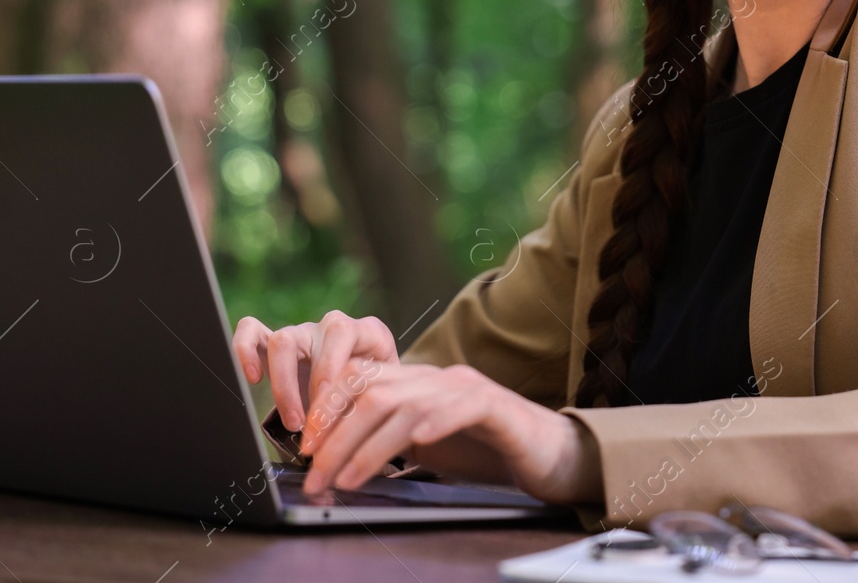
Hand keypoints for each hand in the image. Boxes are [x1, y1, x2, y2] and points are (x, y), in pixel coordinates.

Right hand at [231, 310, 398, 431]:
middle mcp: (333, 327)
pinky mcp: (277, 344)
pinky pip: (252, 331)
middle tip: (306, 425)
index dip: (329, 371)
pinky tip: (253, 378)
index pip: (341, 334)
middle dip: (302, 387)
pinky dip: (245, 350)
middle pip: (308, 339)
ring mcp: (305, 333)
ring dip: (281, 385)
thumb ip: (372, 405)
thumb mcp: (387, 396)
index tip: (326, 409)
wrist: (379, 391)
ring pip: (281, 340)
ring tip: (291, 419)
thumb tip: (350, 438)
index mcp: (366, 331)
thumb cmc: (384, 395)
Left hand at [296, 360, 601, 504]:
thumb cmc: (488, 456)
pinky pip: (461, 407)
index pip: (362, 382)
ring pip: (407, 405)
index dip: (328, 410)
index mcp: (419, 384)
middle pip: (375, 394)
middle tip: (314, 473)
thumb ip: (389, 449)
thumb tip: (335, 470)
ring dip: (369, 444)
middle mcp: (440, 379)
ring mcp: (469, 390)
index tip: (304, 448)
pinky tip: (417, 443)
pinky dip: (437, 422)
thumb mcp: (428, 450)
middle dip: (337, 435)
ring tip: (346, 478)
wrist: (552, 457)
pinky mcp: (498, 408)